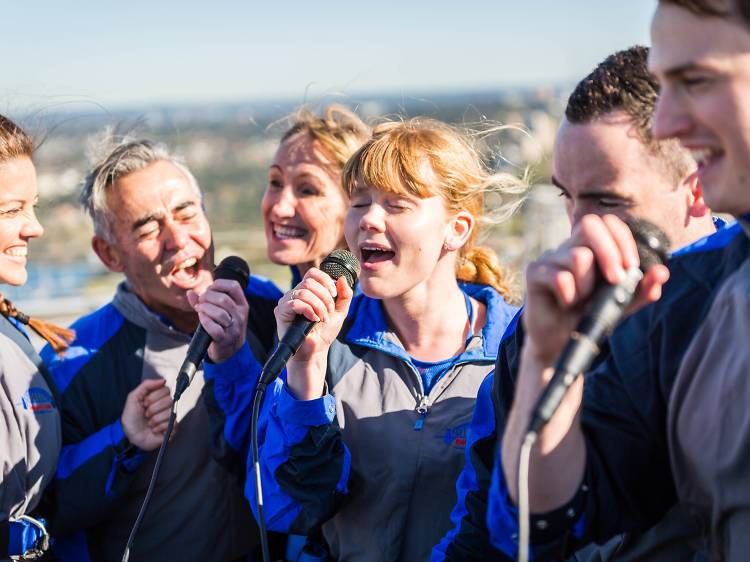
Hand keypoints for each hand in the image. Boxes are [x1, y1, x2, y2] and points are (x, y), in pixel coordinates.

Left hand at [121, 378, 172, 450]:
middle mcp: (166, 406)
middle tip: (146, 414)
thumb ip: (146, 385)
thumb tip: (163, 380)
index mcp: (158, 397)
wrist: (129, 435)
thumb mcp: (133, 398)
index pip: (166, 390)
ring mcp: (170, 417)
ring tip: (149, 423)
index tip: (144, 403)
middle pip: (169, 400)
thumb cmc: (131, 417)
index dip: (154, 397)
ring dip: (155, 419)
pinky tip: (154, 430)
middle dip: (153, 409)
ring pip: (169, 413)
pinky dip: (158, 428)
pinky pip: (171, 424)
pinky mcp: (172, 428)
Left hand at [187, 278, 248, 362]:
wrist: (230, 350)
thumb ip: (205, 301)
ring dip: (204, 308)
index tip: (209, 289)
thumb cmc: (223, 326)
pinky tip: (202, 318)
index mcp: (242, 305)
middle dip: (207, 297)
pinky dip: (205, 321)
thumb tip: (190, 293)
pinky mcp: (224, 339)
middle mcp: (240, 315)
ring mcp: (233, 328)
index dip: (218, 284)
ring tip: (199, 309)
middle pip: (224, 299)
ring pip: (219, 313)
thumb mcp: (220, 311)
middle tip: (200, 301)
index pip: (234, 286)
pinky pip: (214, 328)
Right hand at [275, 268, 353, 399]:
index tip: (334, 294)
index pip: (313, 273)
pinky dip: (309, 310)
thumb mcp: (340, 312)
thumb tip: (341, 278)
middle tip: (329, 312)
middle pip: (309, 281)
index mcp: (308, 291)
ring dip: (318, 305)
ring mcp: (286, 301)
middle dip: (324, 297)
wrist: (316, 350)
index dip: (325, 280)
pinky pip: (295, 303)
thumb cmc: (325, 332)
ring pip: (303, 292)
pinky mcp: (281, 311)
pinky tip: (314, 320)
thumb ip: (344, 295)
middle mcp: (295, 293)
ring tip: (322, 318)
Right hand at [523, 214, 668, 366]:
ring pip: (578, 256)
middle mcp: (569, 247)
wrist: (561, 344)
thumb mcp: (621, 304)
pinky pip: (560, 277)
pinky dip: (570, 296)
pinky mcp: (534, 273)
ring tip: (581, 301)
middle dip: (610, 252)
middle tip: (615, 280)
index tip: (632, 267)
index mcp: (591, 249)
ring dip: (587, 286)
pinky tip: (566, 305)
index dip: (623, 240)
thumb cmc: (588, 318)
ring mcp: (550, 258)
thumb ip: (641, 289)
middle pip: (590, 225)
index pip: (608, 223)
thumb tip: (661, 273)